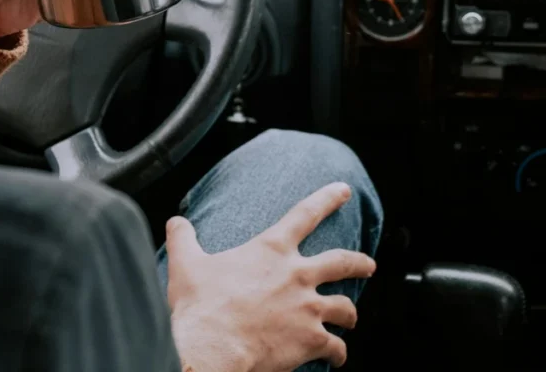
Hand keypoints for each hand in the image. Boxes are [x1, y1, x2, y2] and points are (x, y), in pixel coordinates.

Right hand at [166, 182, 376, 371]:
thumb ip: (183, 239)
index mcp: (271, 250)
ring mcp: (308, 308)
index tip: (343, 191)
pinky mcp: (312, 340)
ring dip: (350, 314)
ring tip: (351, 319)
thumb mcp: (186, 265)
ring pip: (345, 307)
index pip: (305, 214)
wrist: (214, 348)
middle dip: (360, 262)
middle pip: (343, 262)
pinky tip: (336, 358)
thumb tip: (175, 223)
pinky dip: (338, 353)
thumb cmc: (201, 307)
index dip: (326, 199)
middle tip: (370, 265)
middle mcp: (298, 275)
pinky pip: (336, 347)